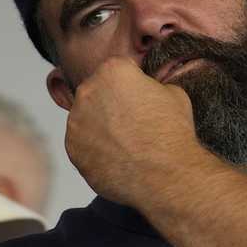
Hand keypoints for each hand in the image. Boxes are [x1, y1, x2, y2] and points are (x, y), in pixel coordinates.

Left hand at [65, 57, 216, 206]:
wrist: (166, 176)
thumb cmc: (171, 135)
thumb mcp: (174, 93)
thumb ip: (152, 86)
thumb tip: (147, 91)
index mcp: (112, 71)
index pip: (118, 70)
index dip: (132, 84)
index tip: (140, 97)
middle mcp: (87, 92)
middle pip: (98, 92)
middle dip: (112, 104)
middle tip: (134, 122)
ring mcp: (76, 122)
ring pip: (87, 119)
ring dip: (102, 127)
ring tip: (127, 143)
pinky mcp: (73, 149)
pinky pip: (83, 144)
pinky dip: (96, 149)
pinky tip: (118, 156)